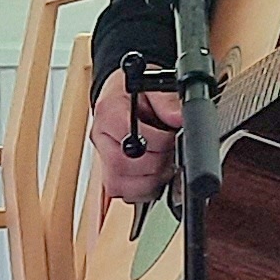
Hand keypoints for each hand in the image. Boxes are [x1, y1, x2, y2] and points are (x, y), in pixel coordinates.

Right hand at [89, 71, 185, 206]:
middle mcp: (101, 136)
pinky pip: (122, 193)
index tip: (171, 137)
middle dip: (154, 164)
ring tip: (163, 166)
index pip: (127, 135)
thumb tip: (178, 117)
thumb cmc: (137, 91)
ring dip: (149, 181)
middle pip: (121, 165)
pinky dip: (142, 190)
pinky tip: (154, 176)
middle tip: (169, 153)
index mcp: (109, 111)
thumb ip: (167, 100)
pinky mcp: (110, 174)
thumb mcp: (153, 85)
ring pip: (119, 184)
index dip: (156, 142)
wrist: (123, 95)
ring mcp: (102, 157)